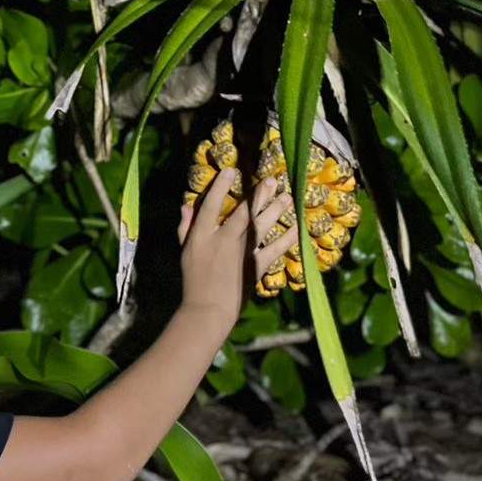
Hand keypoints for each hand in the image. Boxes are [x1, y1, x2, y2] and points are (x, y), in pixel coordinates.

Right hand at [176, 170, 299, 330]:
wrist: (207, 309)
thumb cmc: (193, 280)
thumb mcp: (184, 252)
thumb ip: (185, 227)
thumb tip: (186, 205)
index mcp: (201, 236)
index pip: (210, 205)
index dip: (221, 187)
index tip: (232, 171)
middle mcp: (222, 240)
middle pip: (243, 213)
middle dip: (258, 195)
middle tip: (272, 180)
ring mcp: (241, 253)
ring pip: (261, 226)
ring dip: (275, 210)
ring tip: (288, 196)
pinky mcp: (256, 267)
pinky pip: (274, 249)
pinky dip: (286, 238)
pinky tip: (297, 227)